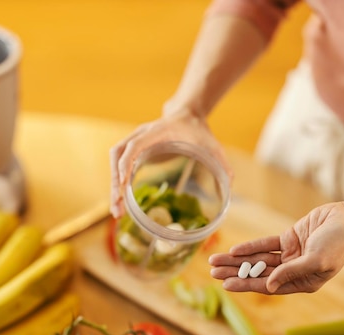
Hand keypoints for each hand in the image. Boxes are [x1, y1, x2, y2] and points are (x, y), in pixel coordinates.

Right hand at [109, 110, 231, 217]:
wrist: (187, 114)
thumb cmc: (198, 130)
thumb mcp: (212, 144)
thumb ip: (222, 161)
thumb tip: (231, 184)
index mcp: (156, 130)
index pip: (135, 144)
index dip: (126, 162)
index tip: (123, 182)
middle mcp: (141, 133)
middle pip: (117, 154)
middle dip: (115, 181)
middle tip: (118, 206)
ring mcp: (134, 139)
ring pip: (114, 159)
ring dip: (112, 184)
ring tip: (117, 210)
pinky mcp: (133, 147)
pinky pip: (119, 162)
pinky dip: (117, 181)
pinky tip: (121, 200)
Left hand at [208, 202, 343, 293]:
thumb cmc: (339, 243)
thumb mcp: (316, 260)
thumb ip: (291, 273)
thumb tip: (269, 285)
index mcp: (303, 283)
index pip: (268, 286)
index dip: (246, 285)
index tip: (226, 284)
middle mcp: (293, 272)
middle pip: (258, 273)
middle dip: (235, 272)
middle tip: (213, 272)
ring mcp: (290, 255)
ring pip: (258, 259)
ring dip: (237, 260)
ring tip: (216, 261)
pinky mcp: (288, 240)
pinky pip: (265, 245)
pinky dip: (250, 247)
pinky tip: (234, 250)